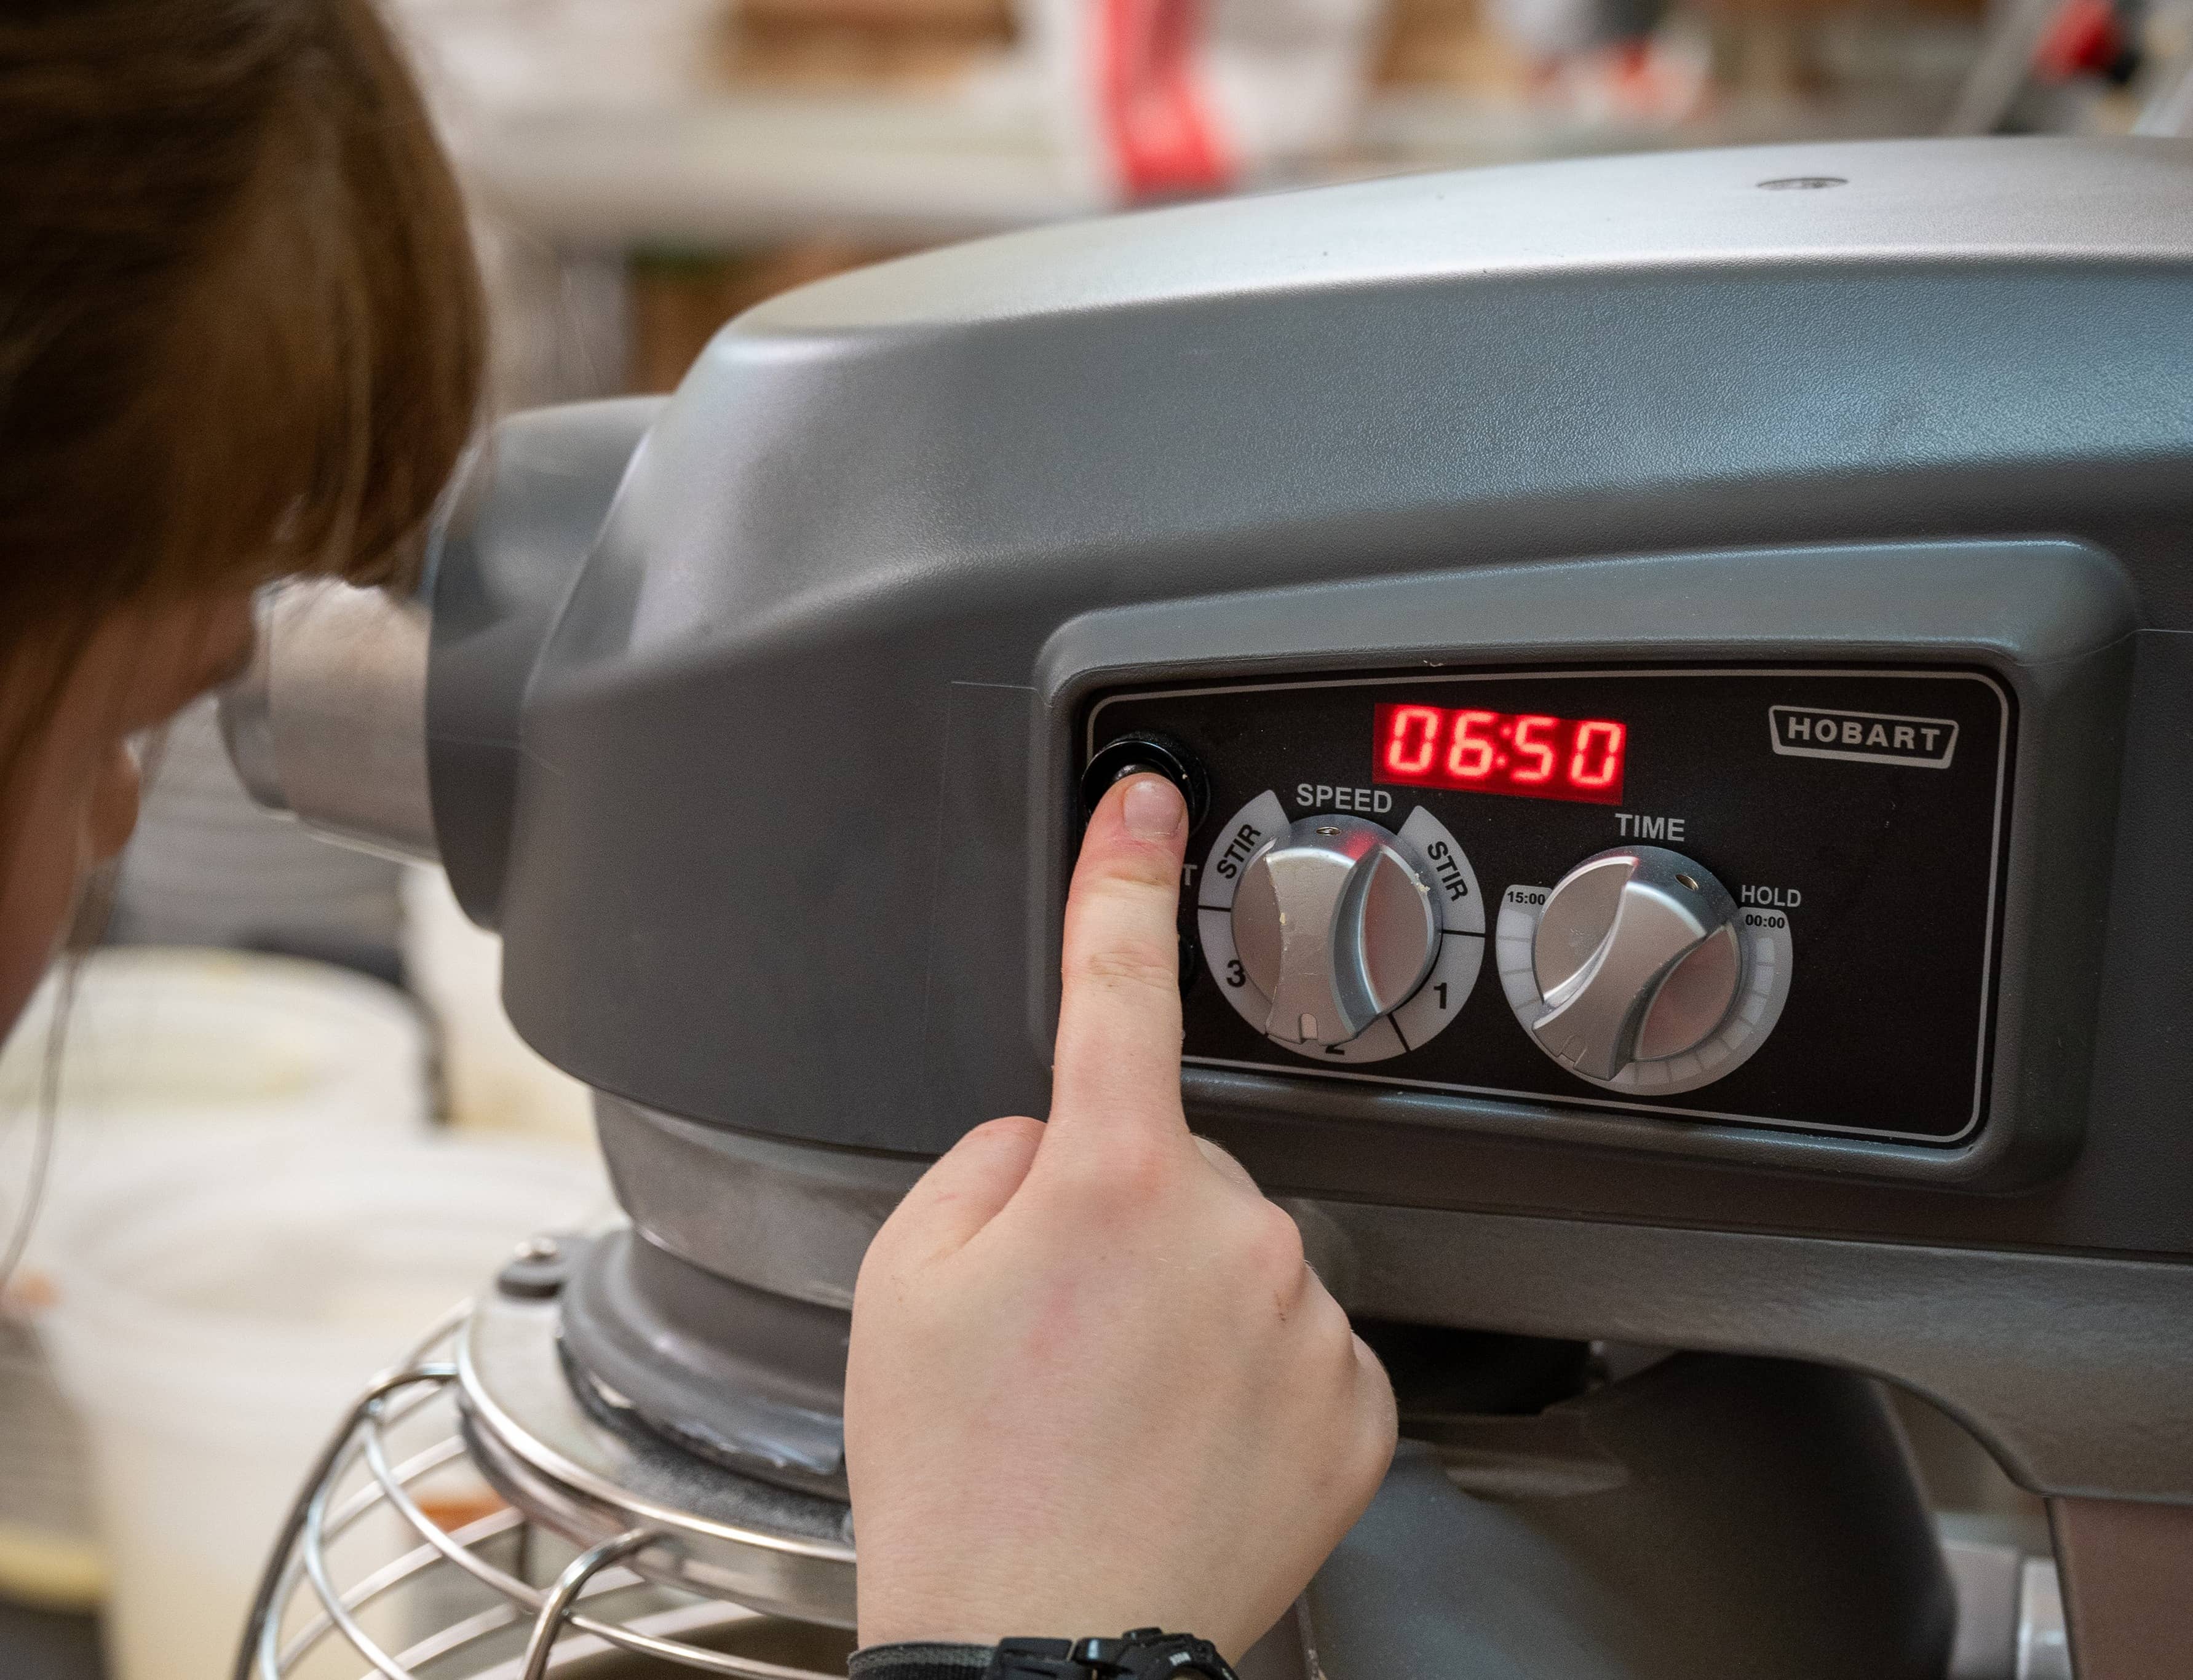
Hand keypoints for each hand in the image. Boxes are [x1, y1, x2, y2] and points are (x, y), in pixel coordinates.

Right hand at [845, 773, 1397, 1660]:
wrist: (1038, 1658)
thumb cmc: (963, 1484)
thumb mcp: (903, 1281)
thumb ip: (989, 1162)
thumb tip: (1052, 1141)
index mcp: (1110, 1180)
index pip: (1119, 981)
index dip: (1124, 873)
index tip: (1147, 800)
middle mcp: (1233, 1232)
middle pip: (1177, 1161)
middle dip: (1122, 1213)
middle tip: (1060, 1335)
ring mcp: (1308, 1320)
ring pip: (1243, 1254)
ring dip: (1189, 1300)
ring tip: (1116, 1406)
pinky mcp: (1361, 1403)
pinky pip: (1299, 1339)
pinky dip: (1249, 1372)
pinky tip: (1185, 1439)